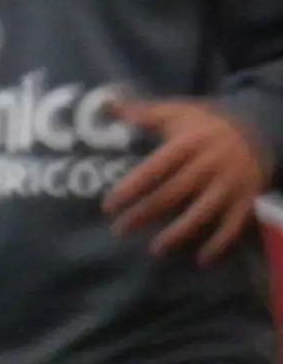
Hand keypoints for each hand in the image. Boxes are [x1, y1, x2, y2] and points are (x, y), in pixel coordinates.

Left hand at [104, 97, 273, 264]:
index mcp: (187, 143)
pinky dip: (219, 243)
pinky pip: (233, 225)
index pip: (154, 169)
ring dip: (177, 233)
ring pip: (201, 213)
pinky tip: (202, 259)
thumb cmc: (203, 122)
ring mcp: (229, 185)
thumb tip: (108, 104)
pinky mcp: (246, 199)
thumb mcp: (174, 110)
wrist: (256, 128)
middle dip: (145, 213)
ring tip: (154, 249)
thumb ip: (141, 112)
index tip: (109, 206)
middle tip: (120, 230)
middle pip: (173, 194)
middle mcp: (208, 165)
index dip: (131, 187)